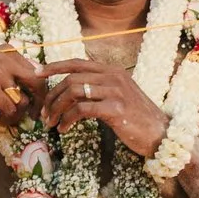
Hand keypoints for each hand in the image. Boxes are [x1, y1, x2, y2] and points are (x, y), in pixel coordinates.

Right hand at [0, 48, 44, 127]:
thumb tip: (40, 77)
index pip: (37, 70)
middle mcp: (3, 58)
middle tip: (34, 115)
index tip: (37, 103)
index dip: (40, 90)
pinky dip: (5, 119)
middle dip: (39, 102)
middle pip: (37, 82)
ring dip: (15, 114)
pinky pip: (11, 111)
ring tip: (1, 116)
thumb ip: (14, 70)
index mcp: (7, 51)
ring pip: (23, 101)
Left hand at [38, 59, 167, 159]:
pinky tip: (64, 129)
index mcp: (112, 71)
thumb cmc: (137, 118)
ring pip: (74, 92)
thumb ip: (99, 90)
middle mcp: (114, 76)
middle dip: (52, 96)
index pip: (77, 62)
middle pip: (71, 79)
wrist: (161, 134)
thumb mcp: (118, 97)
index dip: (55, 66)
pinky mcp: (116, 108)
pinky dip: (68, 119)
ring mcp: (116, 91)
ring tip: (52, 123)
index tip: (37, 73)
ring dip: (57, 108)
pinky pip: (82, 109)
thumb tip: (70, 92)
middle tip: (44, 114)